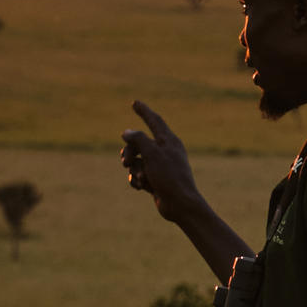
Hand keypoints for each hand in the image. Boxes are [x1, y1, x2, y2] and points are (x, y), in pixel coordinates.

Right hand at [120, 102, 205, 224]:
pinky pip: (138, 174)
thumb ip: (138, 139)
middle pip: (139, 143)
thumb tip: (127, 132)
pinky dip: (136, 179)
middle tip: (126, 161)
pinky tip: (141, 187)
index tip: (135, 102)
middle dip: (129, 151)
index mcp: (169, 141)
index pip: (155, 120)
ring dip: (134, 169)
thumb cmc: (170, 177)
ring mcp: (160, 166)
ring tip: (140, 178)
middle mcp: (165, 151)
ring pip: (136, 160)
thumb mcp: (152, 154)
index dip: (144, 111)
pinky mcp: (155, 179)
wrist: (179, 204)